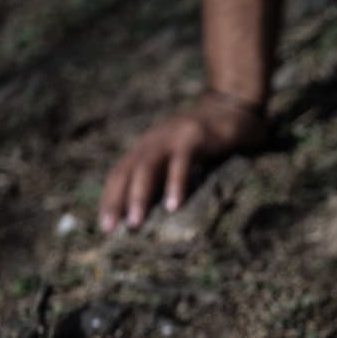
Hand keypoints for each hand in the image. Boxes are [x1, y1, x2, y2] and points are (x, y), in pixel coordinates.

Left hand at [99, 91, 266, 233]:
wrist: (230, 108)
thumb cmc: (206, 142)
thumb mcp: (178, 158)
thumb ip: (165, 177)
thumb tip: (154, 212)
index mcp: (145, 148)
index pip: (119, 174)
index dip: (109, 199)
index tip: (105, 227)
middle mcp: (152, 141)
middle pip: (126, 172)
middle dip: (116, 201)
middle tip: (111, 229)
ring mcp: (171, 137)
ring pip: (147, 168)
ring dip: (138, 195)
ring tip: (136, 222)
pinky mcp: (194, 137)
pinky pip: (181, 163)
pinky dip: (175, 184)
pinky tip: (174, 206)